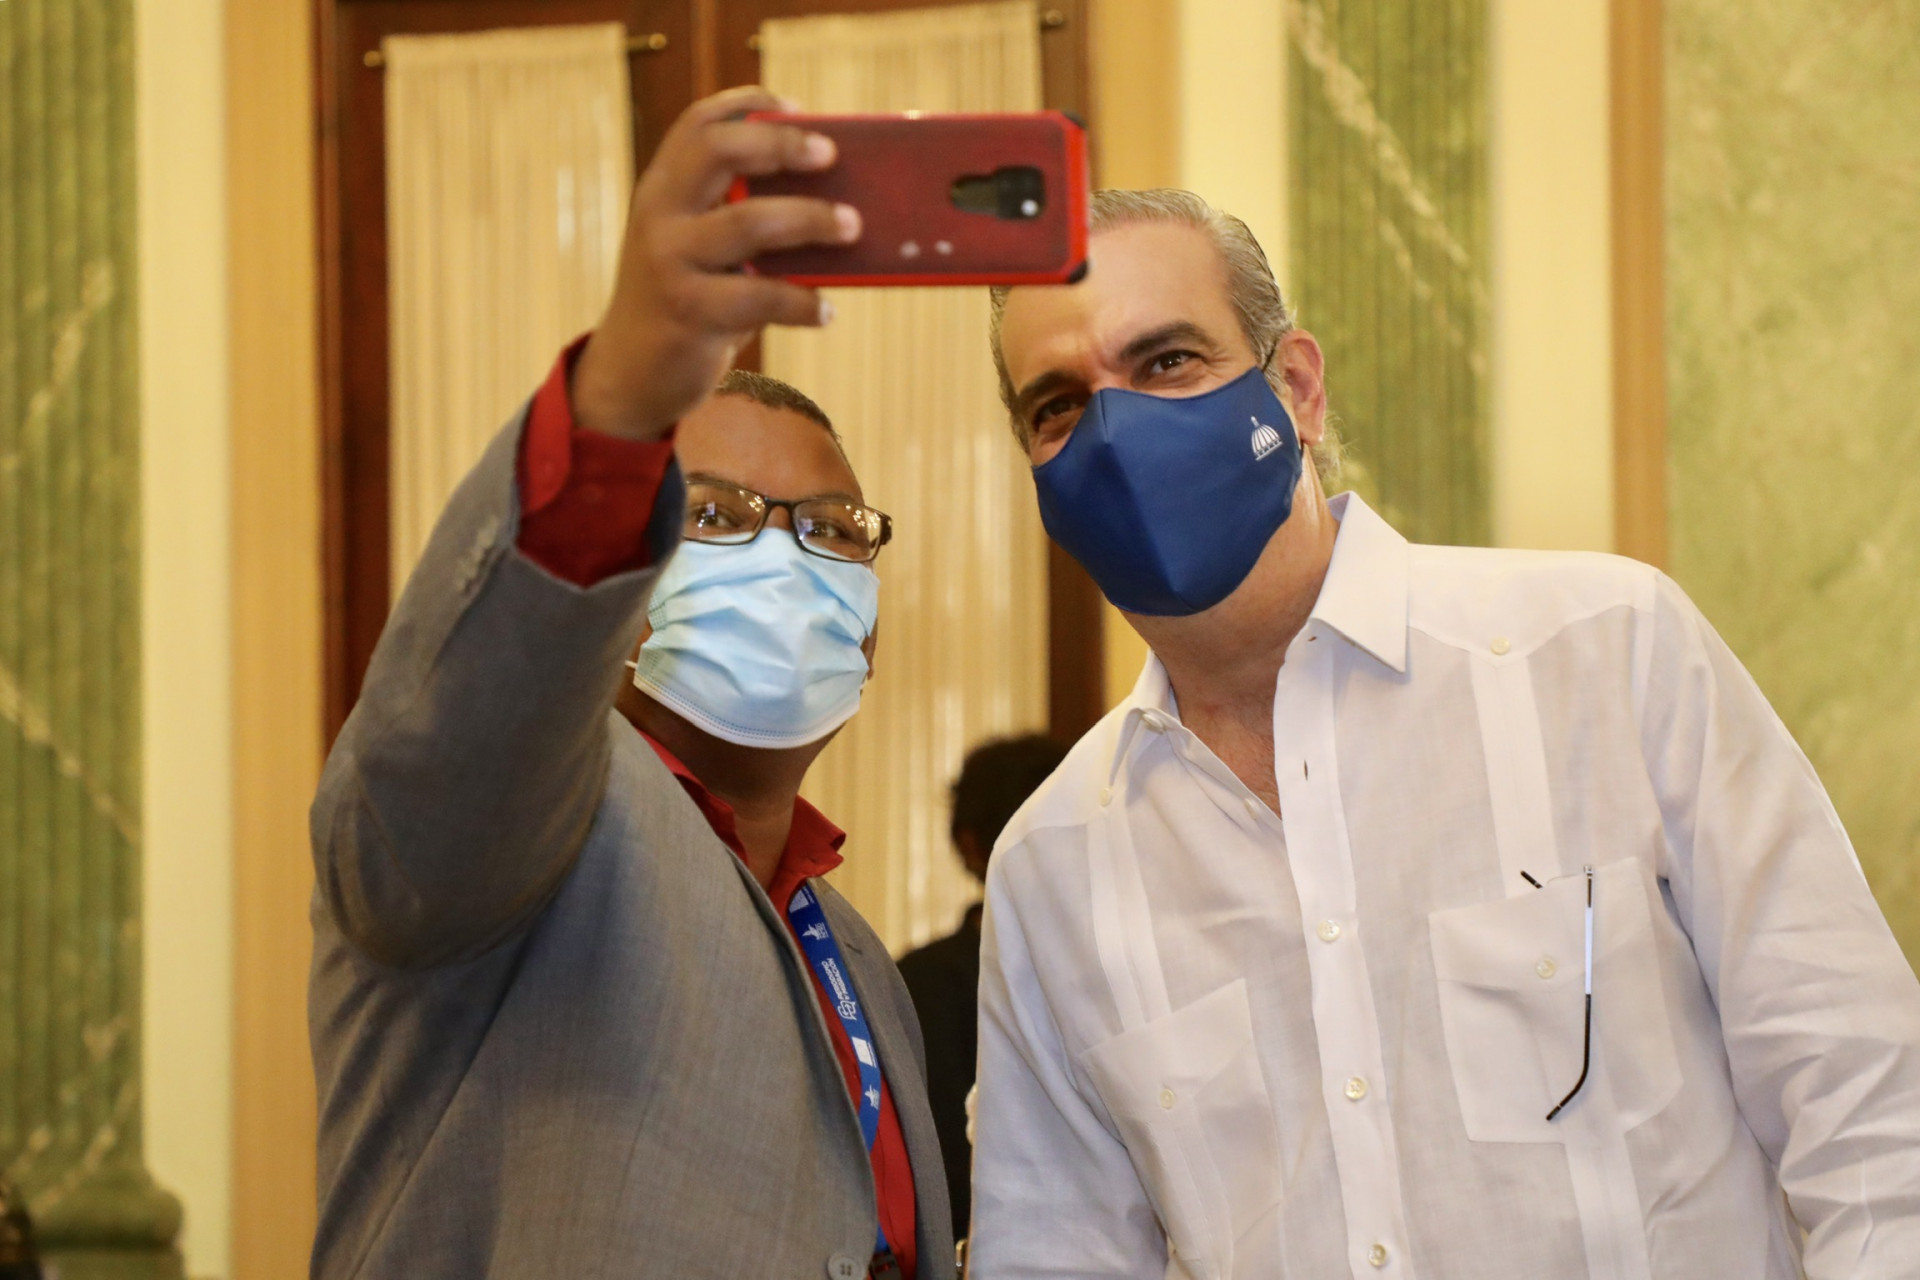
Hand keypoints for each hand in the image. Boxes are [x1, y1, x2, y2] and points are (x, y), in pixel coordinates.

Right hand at [570, 86, 859, 438]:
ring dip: (811, 218)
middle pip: (718, 151)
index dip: (748, 106)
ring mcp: (670, 261)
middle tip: (831, 154)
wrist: (631, 374)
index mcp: (663, 189)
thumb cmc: (688, 301)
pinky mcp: (689, 313)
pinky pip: (760, 297)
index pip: (699, 125)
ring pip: (749, 222)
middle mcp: (659, 215)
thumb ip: (743, 219)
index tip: (796, 107)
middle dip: (781, 145)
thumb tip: (840, 204)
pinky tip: (826, 310)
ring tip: (852, 226)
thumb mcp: (699, 248)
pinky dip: (802, 302)